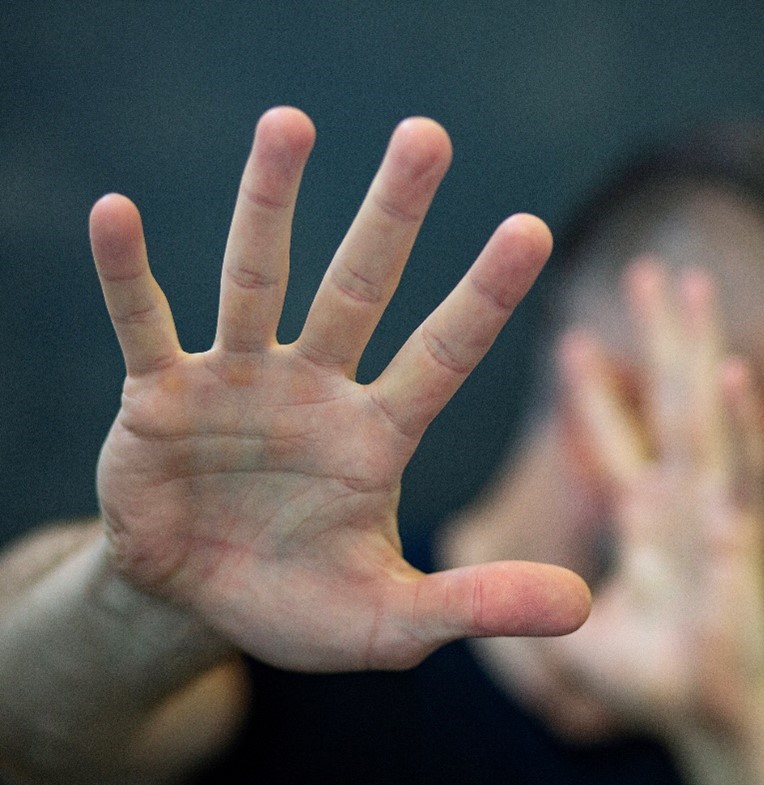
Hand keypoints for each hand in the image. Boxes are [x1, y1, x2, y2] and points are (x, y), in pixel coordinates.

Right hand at [91, 108, 588, 671]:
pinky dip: (129, 276)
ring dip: (269, 204)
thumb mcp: (393, 621)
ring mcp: (240, 383)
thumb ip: (477, 604)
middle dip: (391, 214)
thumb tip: (584, 607)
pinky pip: (145, 325)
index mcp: (379, 435)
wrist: (197, 606)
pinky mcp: (162, 396)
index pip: (443, 354)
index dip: (485, 295)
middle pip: (361, 287)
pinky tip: (116, 215)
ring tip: (291, 122)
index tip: (532, 229)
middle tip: (427, 134)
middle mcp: (316, 389)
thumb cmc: (302, 604)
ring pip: (258, 279)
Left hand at [474, 261, 763, 740]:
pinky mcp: (740, 545)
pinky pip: (741, 474)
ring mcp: (714, 515)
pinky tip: (731, 373)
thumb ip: (539, 600)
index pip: (614, 436)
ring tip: (691, 283)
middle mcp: (683, 501)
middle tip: (650, 270)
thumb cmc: (655, 686)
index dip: (595, 389)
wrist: (718, 727)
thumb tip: (481, 581)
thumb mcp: (584, 632)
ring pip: (700, 415)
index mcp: (648, 516)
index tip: (574, 337)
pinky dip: (742, 425)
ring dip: (696, 348)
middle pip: (665, 400)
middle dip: (660, 335)